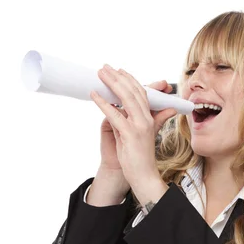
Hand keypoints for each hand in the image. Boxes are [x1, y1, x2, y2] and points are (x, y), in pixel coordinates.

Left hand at [92, 65, 176, 185]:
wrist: (143, 176)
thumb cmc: (139, 157)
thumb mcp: (141, 135)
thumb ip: (138, 120)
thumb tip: (131, 110)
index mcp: (150, 119)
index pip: (141, 93)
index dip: (129, 80)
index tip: (118, 70)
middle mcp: (146, 119)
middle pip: (133, 91)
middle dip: (118, 77)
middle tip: (104, 67)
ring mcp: (139, 126)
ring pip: (125, 98)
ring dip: (111, 84)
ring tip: (100, 74)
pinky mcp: (130, 134)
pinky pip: (115, 114)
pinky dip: (103, 103)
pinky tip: (94, 95)